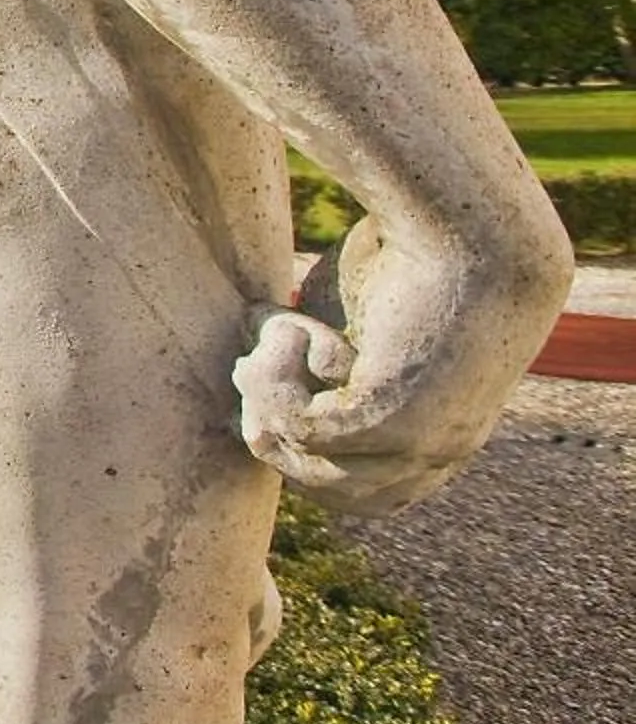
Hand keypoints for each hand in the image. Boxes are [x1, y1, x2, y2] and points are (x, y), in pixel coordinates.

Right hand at [230, 217, 561, 515]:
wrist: (476, 230)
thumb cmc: (419, 263)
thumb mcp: (360, 330)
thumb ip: (324, 370)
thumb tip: (250, 383)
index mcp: (442, 441)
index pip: (360, 493)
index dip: (302, 456)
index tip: (264, 404)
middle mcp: (438, 457)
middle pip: (329, 490)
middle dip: (274, 437)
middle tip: (247, 368)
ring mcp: (421, 446)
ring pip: (309, 463)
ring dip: (269, 403)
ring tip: (266, 340)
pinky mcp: (395, 420)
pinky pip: (302, 426)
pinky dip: (276, 376)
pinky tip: (282, 325)